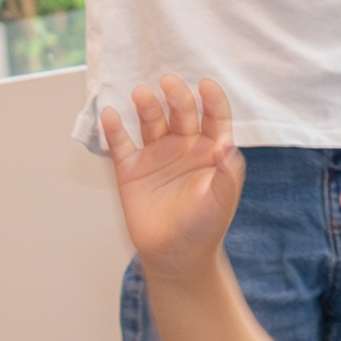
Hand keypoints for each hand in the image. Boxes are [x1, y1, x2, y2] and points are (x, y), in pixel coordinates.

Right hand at [93, 80, 247, 276]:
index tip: (206, 86)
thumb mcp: (222, 200)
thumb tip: (228, 145)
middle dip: (176, 96)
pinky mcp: (131, 168)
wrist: (175, 256)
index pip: (214, 116)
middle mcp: (183, 146)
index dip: (212, 100)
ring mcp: (156, 155)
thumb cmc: (204, 228)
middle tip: (169, 84)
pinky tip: (111, 115)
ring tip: (141, 94)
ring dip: (146, 105)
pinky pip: (121, 143)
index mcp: (210, 150)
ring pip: (151, 121)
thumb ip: (228, 172)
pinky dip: (114, 129)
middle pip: (180, 112)